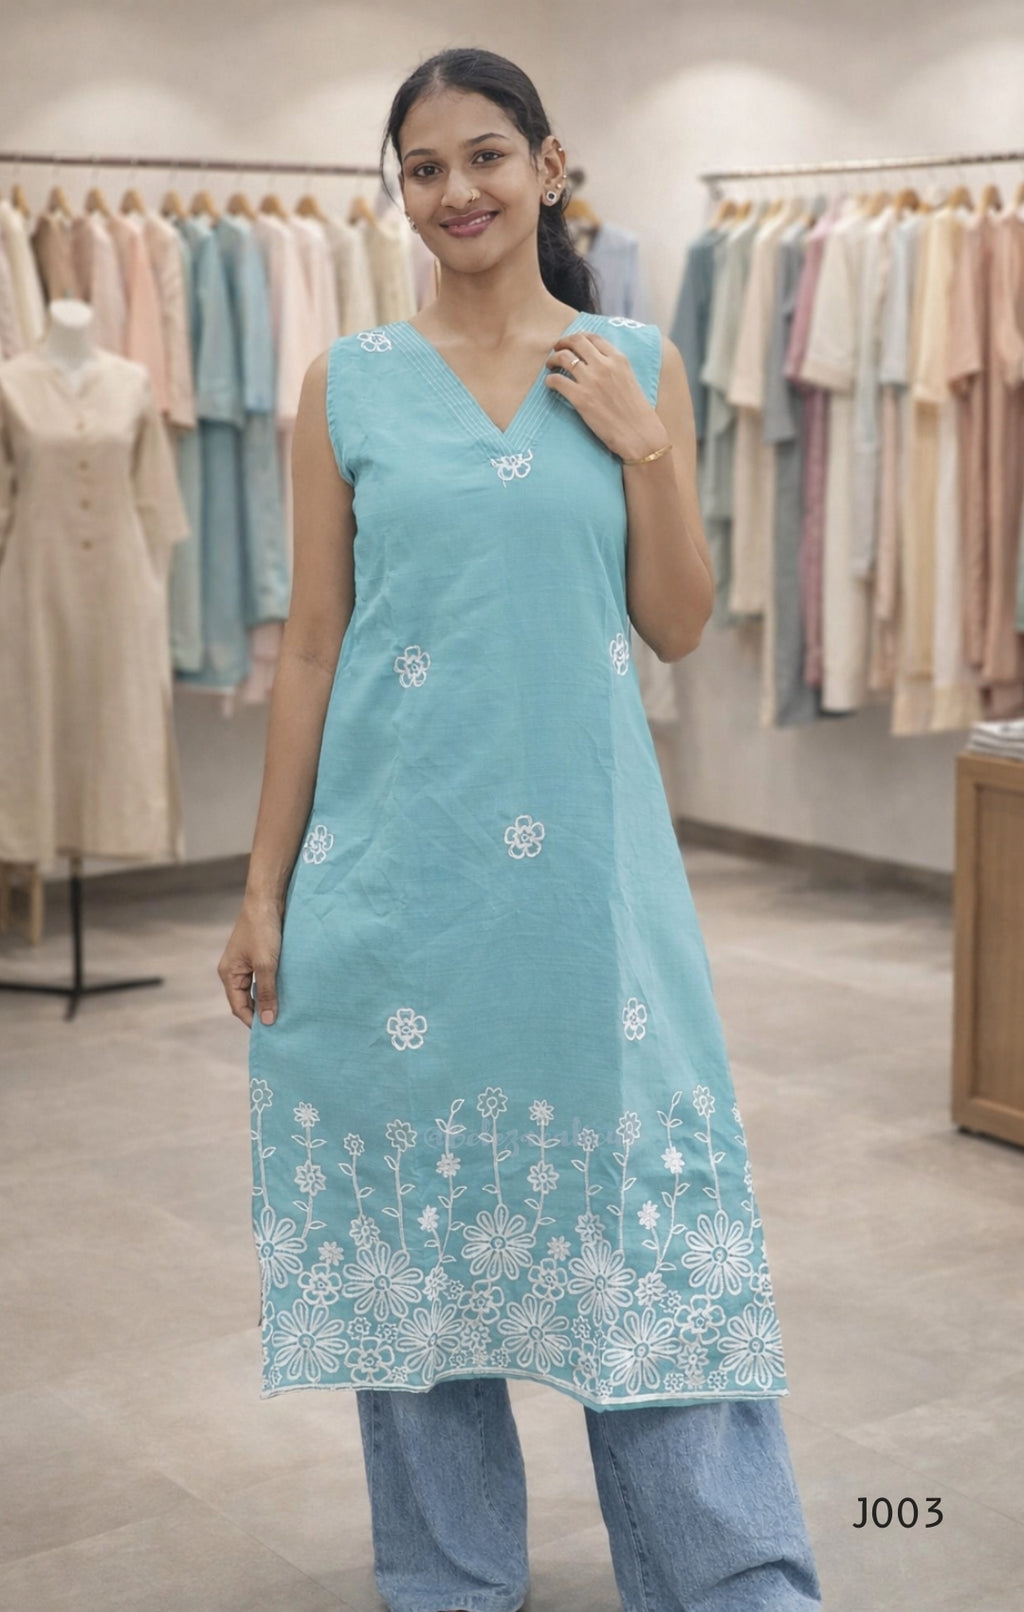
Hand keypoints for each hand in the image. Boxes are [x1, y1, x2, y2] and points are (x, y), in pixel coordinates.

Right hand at [218, 896, 282, 1026]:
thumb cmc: (263, 929)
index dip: (254, 1021)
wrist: (268, 899)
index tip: (272, 1033)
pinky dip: (275, 985)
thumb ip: (266, 992)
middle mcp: (235, 970)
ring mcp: (247, 962)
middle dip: (262, 1011)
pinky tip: (289, 991)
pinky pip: (265, 977)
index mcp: (229, 973)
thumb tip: (267, 1021)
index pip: (239, 1007)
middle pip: (247, 1000)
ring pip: (257, 989)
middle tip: (282, 1025)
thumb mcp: (266, 964)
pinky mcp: (260, 955)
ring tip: (287, 1011)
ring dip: (270, 998)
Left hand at [544, 331, 668, 460]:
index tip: (571, 343)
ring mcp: (591, 380)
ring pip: (563, 357)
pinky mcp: (580, 398)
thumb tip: (597, 363)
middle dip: (563, 343)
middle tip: (556, 350)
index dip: (578, 338)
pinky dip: (550, 380)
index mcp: (618, 359)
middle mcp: (604, 365)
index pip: (593, 338)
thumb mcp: (629, 379)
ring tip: (550, 366)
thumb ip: (615, 368)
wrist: (638, 434)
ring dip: (553, 359)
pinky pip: (557, 380)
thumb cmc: (636, 412)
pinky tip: (550, 385)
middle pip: (576, 341)